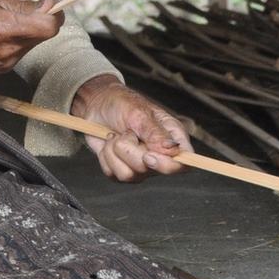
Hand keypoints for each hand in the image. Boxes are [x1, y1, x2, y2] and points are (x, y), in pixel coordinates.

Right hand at [0, 0, 62, 70]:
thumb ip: (24, 3)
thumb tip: (47, 5)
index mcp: (4, 27)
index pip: (49, 27)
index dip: (53, 13)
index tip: (47, 4)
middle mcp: (7, 48)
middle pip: (44, 34)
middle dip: (40, 19)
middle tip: (22, 8)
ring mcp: (5, 61)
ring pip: (34, 42)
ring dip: (28, 29)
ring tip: (5, 20)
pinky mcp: (2, 67)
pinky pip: (22, 49)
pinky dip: (18, 39)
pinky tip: (0, 31)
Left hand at [71, 76, 191, 182]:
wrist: (95, 106)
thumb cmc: (121, 103)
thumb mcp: (139, 113)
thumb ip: (155, 132)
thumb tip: (172, 150)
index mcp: (171, 137)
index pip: (183, 162)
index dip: (168, 165)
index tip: (148, 156)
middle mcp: (159, 155)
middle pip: (151, 170)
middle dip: (131, 151)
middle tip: (126, 133)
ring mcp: (141, 166)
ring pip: (129, 175)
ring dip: (115, 152)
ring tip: (116, 136)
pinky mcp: (122, 170)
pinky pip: (113, 174)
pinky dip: (105, 157)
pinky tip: (109, 143)